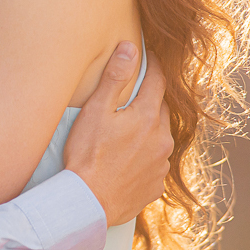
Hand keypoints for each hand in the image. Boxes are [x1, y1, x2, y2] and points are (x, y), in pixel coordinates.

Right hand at [63, 41, 173, 225]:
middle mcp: (162, 140)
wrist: (88, 201)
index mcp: (148, 117)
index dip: (153, 66)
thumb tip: (130, 48)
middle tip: (133, 94)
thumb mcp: (96, 111)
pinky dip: (144, 156)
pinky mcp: (155, 185)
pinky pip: (154, 164)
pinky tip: (126, 159)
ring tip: (127, 130)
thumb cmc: (87, 154)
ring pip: (159, 138)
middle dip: (150, 99)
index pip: (157, 82)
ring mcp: (161, 165)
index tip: (148, 56)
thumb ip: (114, 78)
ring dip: (148, 130)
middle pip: (160, 110)